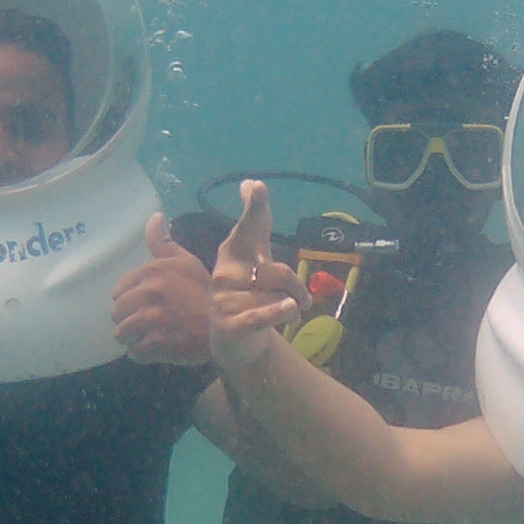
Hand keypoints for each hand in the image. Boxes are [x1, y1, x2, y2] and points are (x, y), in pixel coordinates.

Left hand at [111, 213, 213, 364]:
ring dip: (134, 337)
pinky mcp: (156, 344)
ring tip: (152, 336)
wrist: (229, 322)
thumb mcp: (186, 262)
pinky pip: (134, 351)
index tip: (147, 305)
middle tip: (150, 323)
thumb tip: (154, 216)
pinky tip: (157, 348)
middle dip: (131, 319)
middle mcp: (147, 293)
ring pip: (122, 333)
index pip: (118, 291)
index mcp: (151, 271)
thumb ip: (163, 243)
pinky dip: (143, 353)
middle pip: (117, 313)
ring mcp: (150, 319)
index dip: (131, 300)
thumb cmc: (206, 291)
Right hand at [210, 180, 307, 371]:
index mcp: (233, 252)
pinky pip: (265, 314)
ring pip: (278, 297)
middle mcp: (224, 273)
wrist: (236, 341)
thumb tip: (251, 182)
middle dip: (297, 287)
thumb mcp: (256, 258)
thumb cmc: (250, 292)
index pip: (247, 227)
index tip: (256, 187)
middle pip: (278, 272)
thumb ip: (257, 223)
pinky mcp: (229, 324)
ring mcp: (224, 299)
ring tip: (282, 313)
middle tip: (299, 299)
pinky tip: (290, 312)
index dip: (254, 208)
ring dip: (291, 308)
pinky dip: (282, 312)